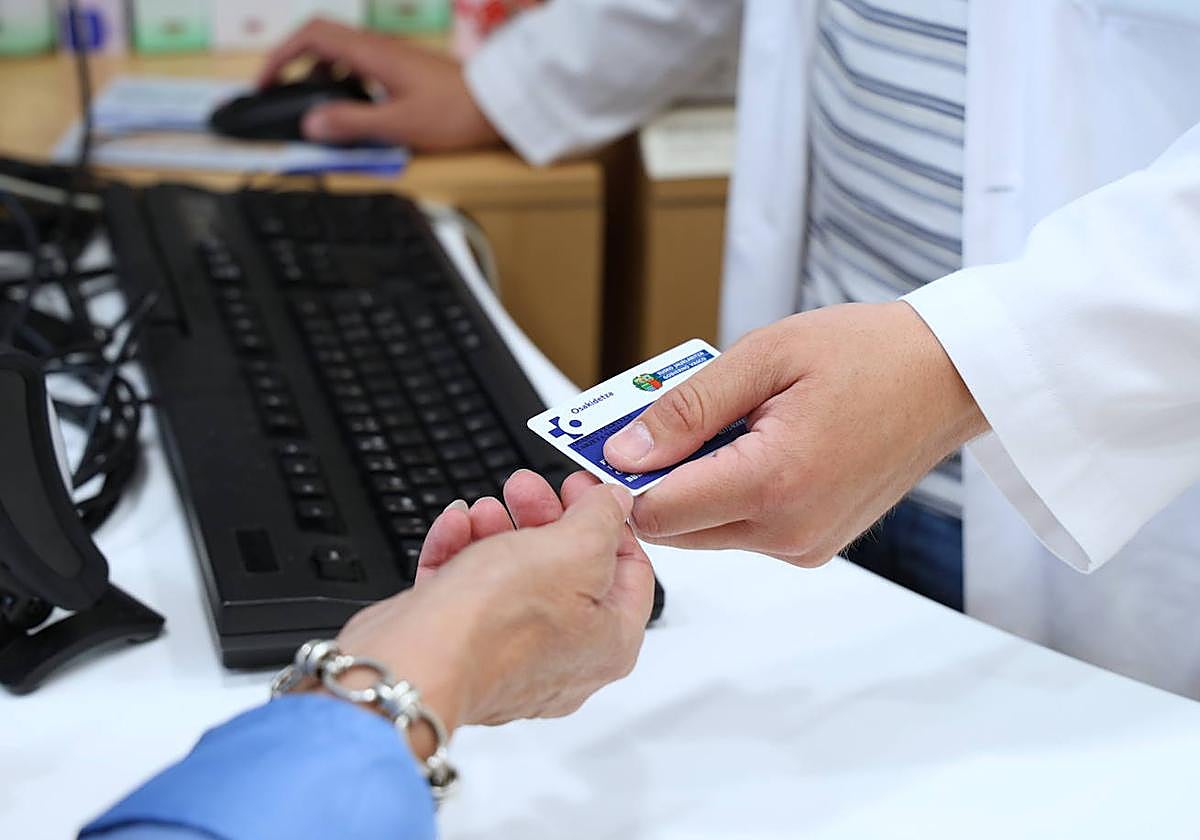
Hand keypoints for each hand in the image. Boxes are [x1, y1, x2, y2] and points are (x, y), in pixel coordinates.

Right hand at [257, 18, 501, 150]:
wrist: (498, 103)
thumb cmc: (454, 112)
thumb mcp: (399, 124)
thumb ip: (353, 123)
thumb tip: (311, 122)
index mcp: (371, 53)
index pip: (311, 35)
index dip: (280, 54)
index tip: (266, 81)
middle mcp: (378, 47)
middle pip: (321, 39)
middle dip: (294, 62)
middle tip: (282, 92)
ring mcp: (391, 56)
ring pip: (341, 54)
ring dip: (320, 75)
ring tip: (316, 107)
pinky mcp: (403, 68)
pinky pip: (361, 66)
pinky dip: (345, 82)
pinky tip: (352, 109)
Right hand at [332, 470, 654, 744]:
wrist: (415, 661)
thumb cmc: (496, 622)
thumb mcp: (573, 549)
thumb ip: (602, 519)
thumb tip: (614, 503)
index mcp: (609, 642)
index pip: (631, 572)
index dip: (610, 521)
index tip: (585, 491)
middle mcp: (566, 660)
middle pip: (568, 571)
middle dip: (543, 519)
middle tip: (527, 489)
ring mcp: (511, 659)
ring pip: (514, 580)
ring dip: (500, 532)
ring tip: (486, 508)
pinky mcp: (462, 652)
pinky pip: (468, 595)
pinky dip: (462, 555)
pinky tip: (456, 528)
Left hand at [603, 302, 988, 565]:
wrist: (948, 377)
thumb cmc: (869, 354)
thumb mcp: (764, 357)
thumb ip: (686, 410)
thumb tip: (624, 454)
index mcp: (775, 483)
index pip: (657, 513)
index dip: (620, 481)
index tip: (604, 448)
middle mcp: (790, 531)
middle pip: (676, 529)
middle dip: (653, 480)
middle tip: (653, 424)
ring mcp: (806, 544)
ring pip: (707, 532)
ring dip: (692, 485)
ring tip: (719, 424)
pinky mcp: (816, 544)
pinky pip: (744, 530)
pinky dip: (728, 493)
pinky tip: (749, 445)